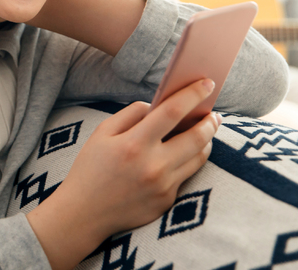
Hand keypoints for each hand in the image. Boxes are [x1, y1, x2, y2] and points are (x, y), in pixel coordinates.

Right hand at [26, 79, 221, 269]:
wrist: (84, 213)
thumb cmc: (91, 168)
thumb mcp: (101, 133)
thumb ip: (130, 114)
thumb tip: (156, 105)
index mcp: (134, 144)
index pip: (172, 112)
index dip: (192, 94)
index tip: (207, 83)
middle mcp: (153, 166)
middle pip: (196, 137)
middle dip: (209, 121)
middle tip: (213, 113)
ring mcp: (163, 186)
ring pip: (199, 158)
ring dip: (206, 141)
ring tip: (205, 131)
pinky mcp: (167, 201)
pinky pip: (186, 175)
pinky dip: (189, 160)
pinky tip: (186, 153)